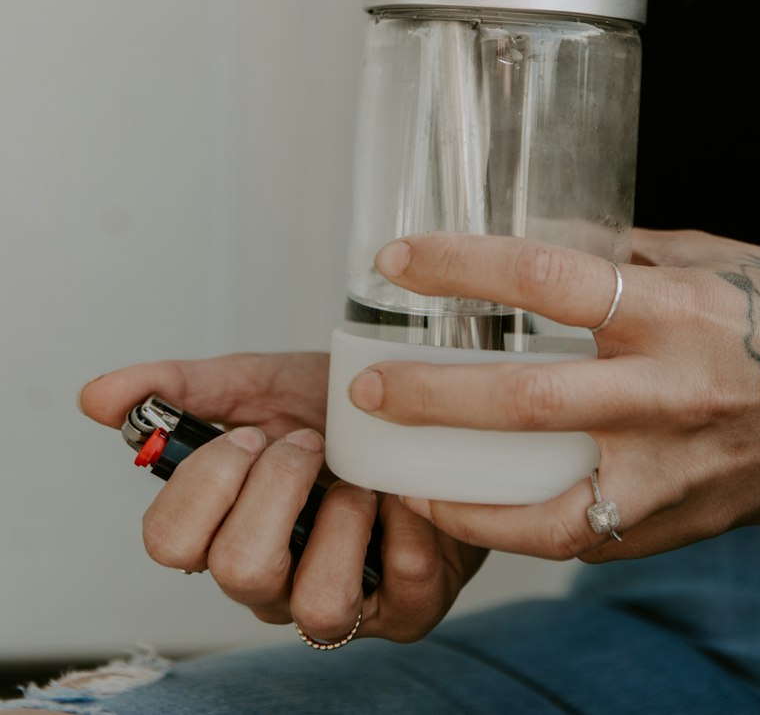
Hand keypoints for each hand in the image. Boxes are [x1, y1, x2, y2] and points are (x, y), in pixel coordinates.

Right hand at [78, 353, 486, 643]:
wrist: (430, 411)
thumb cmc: (339, 412)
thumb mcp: (261, 382)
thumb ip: (180, 388)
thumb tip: (95, 398)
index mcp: (226, 528)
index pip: (169, 543)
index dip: (207, 485)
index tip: (250, 434)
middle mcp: (274, 578)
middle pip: (237, 571)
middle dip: (279, 488)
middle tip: (312, 444)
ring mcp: (339, 602)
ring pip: (315, 605)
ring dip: (342, 519)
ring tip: (360, 481)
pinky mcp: (406, 609)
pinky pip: (402, 586)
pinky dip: (409, 524)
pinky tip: (407, 493)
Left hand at [346, 230, 759, 562]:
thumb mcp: (704, 255)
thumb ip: (623, 248)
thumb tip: (539, 231)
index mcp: (666, 307)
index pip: (545, 277)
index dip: (461, 266)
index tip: (398, 260)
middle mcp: (662, 389)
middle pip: (526, 397)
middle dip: (432, 393)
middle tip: (367, 386)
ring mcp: (665, 464)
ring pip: (542, 492)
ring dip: (457, 485)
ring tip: (396, 471)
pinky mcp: (668, 516)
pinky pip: (576, 536)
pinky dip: (511, 529)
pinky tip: (462, 510)